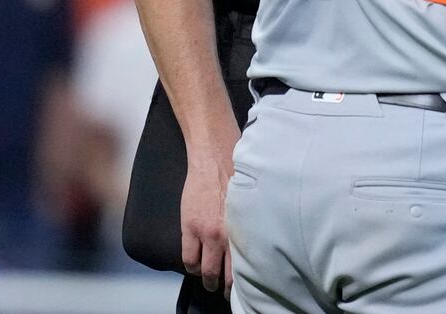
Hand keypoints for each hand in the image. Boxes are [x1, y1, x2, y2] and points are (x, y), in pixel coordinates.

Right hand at [182, 116, 238, 295]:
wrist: (216, 154)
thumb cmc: (239, 172)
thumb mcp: (253, 200)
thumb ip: (251, 222)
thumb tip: (257, 241)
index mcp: (247, 226)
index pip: (248, 265)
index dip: (246, 280)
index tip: (246, 286)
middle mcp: (229, 234)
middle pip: (227, 274)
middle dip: (226, 286)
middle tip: (227, 291)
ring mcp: (207, 232)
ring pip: (206, 270)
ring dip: (208, 279)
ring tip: (210, 282)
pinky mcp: (190, 227)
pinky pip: (188, 259)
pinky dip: (192, 267)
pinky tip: (195, 267)